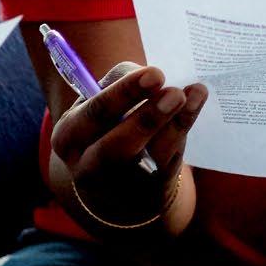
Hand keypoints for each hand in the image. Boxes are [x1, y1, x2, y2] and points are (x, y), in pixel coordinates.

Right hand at [48, 58, 204, 222]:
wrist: (109, 181)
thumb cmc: (103, 126)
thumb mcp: (96, 105)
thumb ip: (119, 85)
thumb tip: (152, 78)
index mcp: (69, 136)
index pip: (96, 114)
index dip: (125, 93)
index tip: (155, 73)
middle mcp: (89, 165)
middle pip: (118, 146)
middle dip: (148, 118)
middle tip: (174, 93)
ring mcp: (120, 184)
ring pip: (150, 155)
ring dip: (173, 123)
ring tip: (189, 95)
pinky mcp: (148, 192)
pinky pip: (169, 161)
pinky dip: (183, 129)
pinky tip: (196, 102)